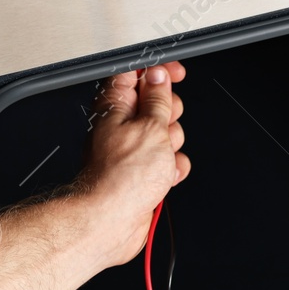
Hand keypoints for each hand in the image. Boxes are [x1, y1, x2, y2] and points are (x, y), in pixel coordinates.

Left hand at [73, 62, 189, 267]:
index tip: (176, 72)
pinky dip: (170, 168)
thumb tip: (159, 77)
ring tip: (160, 158)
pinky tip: (164, 176)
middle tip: (164, 125)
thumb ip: (158, 100)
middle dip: (169, 114)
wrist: (112, 220)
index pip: (136, 72)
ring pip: (165, 134)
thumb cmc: (122, 177)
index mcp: (115, 105)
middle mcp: (120, 125)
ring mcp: (131, 149)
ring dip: (171, 146)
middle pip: (156, 103)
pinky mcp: (140, 172)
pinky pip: (167, 161)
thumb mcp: (151, 128)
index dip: (158, 69)